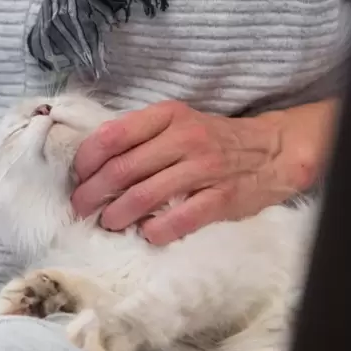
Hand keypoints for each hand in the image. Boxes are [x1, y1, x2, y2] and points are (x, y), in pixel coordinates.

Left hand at [72, 100, 331, 244]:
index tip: (78, 179)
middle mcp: (184, 138)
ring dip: (118, 215)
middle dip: (93, 194)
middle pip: (122, 169)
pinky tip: (148, 235)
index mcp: (167, 116)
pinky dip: (158, 230)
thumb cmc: (212, 140)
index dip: (86, 161)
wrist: (272, 150)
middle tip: (81, 209)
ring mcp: (204, 168)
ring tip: (108, 224)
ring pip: (145, 195)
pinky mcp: (223, 197)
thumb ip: (140, 137)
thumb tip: (93, 166)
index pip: (112, 136)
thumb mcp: (176, 123)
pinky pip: (182, 218)